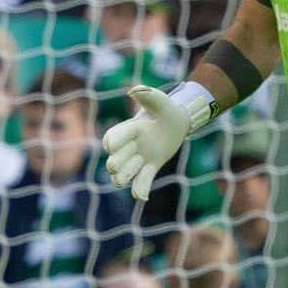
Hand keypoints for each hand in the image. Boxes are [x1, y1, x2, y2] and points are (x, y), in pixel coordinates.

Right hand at [102, 85, 193, 201]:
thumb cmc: (165, 109)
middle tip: (114, 167)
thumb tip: (133, 90)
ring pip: (127, 173)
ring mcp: (139, 158)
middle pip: (117, 159)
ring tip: (126, 184)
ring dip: (125, 178)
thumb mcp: (159, 100)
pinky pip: (142, 180)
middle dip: (115, 164)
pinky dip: (140, 189)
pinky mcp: (150, 166)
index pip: (114, 137)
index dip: (112, 141)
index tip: (110, 145)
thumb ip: (147, 95)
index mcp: (129, 129)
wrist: (177, 122)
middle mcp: (130, 145)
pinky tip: (142, 197)